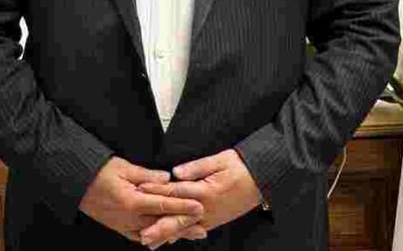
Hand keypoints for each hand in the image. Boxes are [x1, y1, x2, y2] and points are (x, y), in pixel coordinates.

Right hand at [79, 156, 208, 244]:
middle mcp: (129, 218)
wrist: (75, 184)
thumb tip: (167, 179)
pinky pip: (140, 236)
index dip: (183, 207)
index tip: (199, 207)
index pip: (163, 206)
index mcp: (132, 202)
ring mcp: (123, 225)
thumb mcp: (124, 168)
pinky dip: (154, 236)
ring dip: (171, 233)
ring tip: (189, 234)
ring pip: (153, 233)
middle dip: (183, 226)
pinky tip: (165, 237)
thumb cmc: (98, 172)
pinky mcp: (118, 227)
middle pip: (162, 224)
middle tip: (202, 228)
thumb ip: (147, 175)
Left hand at [137, 149, 262, 246]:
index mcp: (205, 191)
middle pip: (178, 219)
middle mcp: (206, 208)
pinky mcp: (215, 220)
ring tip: (151, 242)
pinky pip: (195, 229)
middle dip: (159, 227)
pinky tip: (172, 239)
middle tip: (143, 236)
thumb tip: (176, 172)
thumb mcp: (220, 160)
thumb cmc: (240, 167)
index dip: (157, 191)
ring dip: (168, 235)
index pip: (176, 192)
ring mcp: (211, 217)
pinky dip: (182, 234)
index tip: (140, 190)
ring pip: (185, 228)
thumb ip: (196, 167)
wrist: (262, 179)